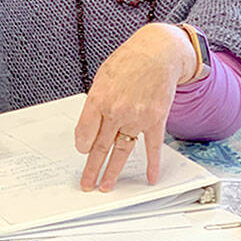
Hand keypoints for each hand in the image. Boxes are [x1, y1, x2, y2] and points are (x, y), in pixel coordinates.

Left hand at [73, 23, 191, 191]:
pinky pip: (152, 147)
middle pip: (101, 146)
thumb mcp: (102, 78)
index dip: (82, 145)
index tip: (82, 152)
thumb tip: (89, 129)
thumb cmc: (128, 62)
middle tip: (86, 183)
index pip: (85, 131)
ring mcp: (137, 118)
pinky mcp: (155, 120)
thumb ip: (95, 103)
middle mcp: (116, 111)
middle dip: (92, 168)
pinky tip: (150, 178)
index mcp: (99, 99)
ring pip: (122, 151)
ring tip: (105, 186)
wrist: (157, 53)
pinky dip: (152, 164)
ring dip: (113, 171)